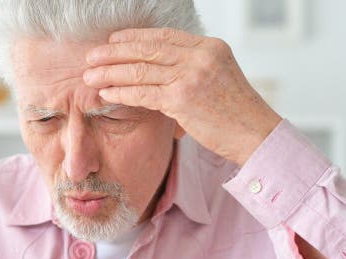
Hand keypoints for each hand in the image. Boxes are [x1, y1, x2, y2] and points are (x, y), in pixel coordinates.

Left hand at [83, 28, 281, 165]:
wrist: (255, 134)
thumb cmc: (236, 114)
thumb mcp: (219, 78)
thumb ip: (193, 68)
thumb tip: (163, 69)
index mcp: (210, 47)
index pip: (165, 36)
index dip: (135, 37)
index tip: (114, 40)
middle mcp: (200, 56)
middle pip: (148, 49)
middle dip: (115, 52)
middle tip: (91, 56)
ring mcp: (191, 76)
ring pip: (141, 70)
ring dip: (111, 73)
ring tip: (90, 76)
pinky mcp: (182, 99)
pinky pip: (143, 93)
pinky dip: (121, 93)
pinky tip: (106, 94)